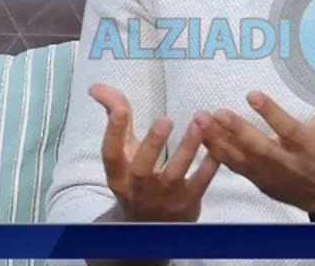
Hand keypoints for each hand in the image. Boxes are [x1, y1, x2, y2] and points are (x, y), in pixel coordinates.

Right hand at [91, 84, 219, 222]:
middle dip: (152, 144)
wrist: (152, 227)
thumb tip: (97, 86)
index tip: (120, 110)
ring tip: (199, 122)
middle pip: (142, 169)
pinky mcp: (188, 203)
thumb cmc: (136, 179)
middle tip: (165, 120)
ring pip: (175, 175)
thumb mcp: (124, 152)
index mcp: (119, 175)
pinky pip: (201, 182)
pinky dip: (210, 164)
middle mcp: (139, 189)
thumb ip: (115, 117)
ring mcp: (164, 198)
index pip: (111, 154)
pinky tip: (218, 144)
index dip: (113, 132)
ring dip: (187, 148)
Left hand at [197, 47, 314, 213]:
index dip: (270, 112)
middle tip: (217, 112)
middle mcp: (288, 162)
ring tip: (200, 120)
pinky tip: (202, 137)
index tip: (252, 94)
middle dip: (237, 131)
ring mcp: (271, 174)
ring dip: (218, 140)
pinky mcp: (259, 181)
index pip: (287, 128)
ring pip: (241, 159)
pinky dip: (218, 153)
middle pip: (259, 147)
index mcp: (307, 144)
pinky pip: (235, 168)